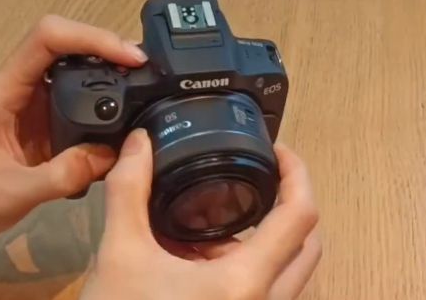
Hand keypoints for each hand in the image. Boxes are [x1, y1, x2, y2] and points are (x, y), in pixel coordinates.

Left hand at [0, 15, 146, 245]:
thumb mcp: (12, 192)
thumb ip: (62, 175)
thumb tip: (114, 155)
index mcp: (7, 89)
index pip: (48, 38)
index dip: (91, 37)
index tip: (128, 58)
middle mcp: (22, 84)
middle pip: (67, 41)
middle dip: (107, 47)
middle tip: (144, 68)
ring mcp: (34, 97)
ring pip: (74, 62)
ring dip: (108, 65)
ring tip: (141, 81)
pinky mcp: (44, 114)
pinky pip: (78, 90)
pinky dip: (103, 90)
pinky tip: (122, 104)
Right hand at [81, 130, 320, 299]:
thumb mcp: (120, 254)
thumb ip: (129, 190)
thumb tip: (139, 140)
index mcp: (246, 283)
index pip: (299, 217)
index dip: (297, 173)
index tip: (276, 150)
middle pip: (305, 244)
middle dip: (286, 202)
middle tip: (256, 173)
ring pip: (286, 269)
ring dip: (263, 235)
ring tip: (216, 212)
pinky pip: (265, 287)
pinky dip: (246, 261)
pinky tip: (200, 253)